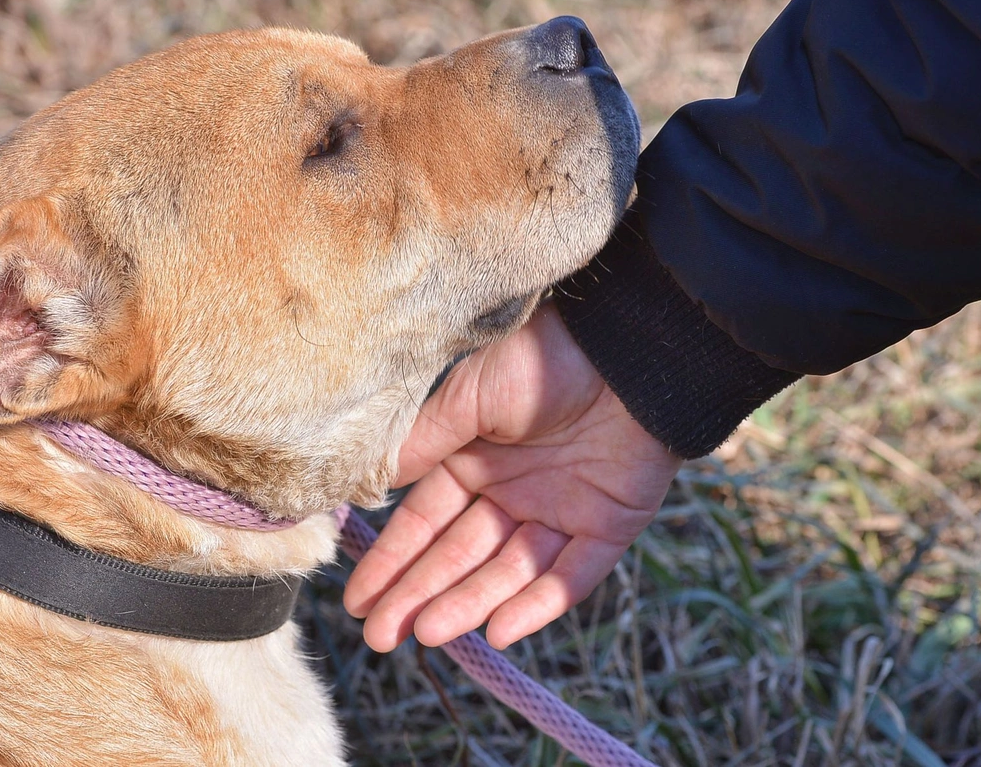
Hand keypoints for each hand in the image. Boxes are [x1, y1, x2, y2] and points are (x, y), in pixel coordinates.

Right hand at [344, 304, 680, 651]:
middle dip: (419, 595)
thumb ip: (422, 444)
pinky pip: (570, 576)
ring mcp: (559, 512)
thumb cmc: (540, 358)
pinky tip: (498, 631)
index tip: (357, 600)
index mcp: (474, 460)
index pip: (425, 522)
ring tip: (429, 634)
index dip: (392, 561)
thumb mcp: (466, 397)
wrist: (623, 345)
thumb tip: (370, 486)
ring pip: (508, 572)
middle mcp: (512, 492)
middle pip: (460, 556)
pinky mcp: (608, 526)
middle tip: (380, 636)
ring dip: (468, 604)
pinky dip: (537, 604)